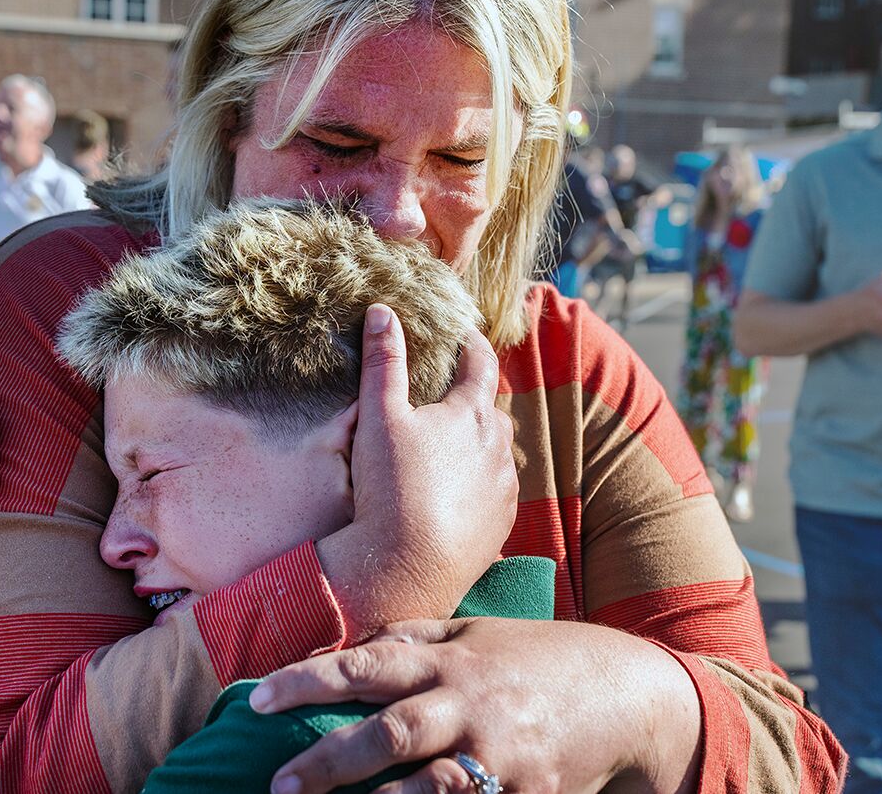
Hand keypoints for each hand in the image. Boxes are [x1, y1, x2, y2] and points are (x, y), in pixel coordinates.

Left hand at [251, 618, 702, 793]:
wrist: (628, 693)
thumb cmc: (538, 658)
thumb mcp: (477, 633)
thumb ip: (414, 639)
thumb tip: (351, 646)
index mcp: (451, 661)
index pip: (365, 667)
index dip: (306, 682)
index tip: (256, 701)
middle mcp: (471, 706)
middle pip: (388, 734)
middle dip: (328, 762)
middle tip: (277, 785)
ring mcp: (502, 757)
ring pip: (427, 789)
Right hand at [316, 305, 517, 636]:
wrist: (405, 570)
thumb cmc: (390, 489)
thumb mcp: (378, 417)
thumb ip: (383, 361)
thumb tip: (383, 311)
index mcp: (472, 413)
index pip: (481, 362)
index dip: (471, 343)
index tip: (462, 335)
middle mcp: (498, 447)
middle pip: (489, 411)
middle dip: (471, 400)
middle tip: (446, 397)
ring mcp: (503, 489)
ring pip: (495, 454)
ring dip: (476, 446)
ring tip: (445, 450)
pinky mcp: (500, 525)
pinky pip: (494, 494)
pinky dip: (477, 485)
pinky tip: (451, 495)